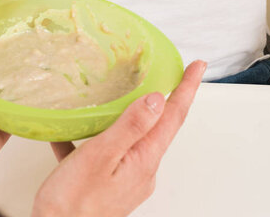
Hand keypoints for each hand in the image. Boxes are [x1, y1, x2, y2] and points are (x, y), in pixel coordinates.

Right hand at [32, 60, 206, 216]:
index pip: (174, 116)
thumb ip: (131, 126)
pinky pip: (106, 152)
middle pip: (159, 125)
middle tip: (173, 74)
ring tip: (121, 96)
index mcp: (144, 159)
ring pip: (133, 137)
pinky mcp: (107, 184)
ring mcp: (126, 178)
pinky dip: (95, 138)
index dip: (187, 88)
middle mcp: (142, 170)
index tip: (197, 66)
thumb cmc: (72, 204)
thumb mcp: (101, 156)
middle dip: (167, 98)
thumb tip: (157, 99)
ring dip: (130, 115)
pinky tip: (74, 132)